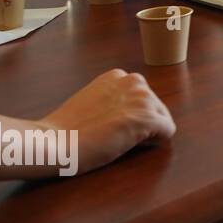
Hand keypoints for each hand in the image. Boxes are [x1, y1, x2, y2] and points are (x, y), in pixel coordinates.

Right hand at [39, 69, 175, 175]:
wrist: (55, 142)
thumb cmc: (67, 128)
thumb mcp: (92, 101)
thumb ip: (112, 99)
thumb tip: (129, 112)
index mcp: (117, 76)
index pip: (140, 97)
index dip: (130, 114)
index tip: (110, 125)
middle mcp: (133, 81)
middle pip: (154, 107)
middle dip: (141, 123)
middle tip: (113, 135)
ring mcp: (142, 99)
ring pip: (162, 119)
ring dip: (147, 133)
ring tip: (119, 140)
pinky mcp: (148, 119)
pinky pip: (167, 131)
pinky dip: (157, 141)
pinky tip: (134, 146)